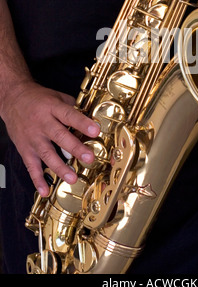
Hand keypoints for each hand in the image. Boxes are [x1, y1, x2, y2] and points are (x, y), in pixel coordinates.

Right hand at [1, 81, 99, 196]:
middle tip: (89, 158)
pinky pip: (31, 166)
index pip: (69, 115)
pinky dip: (37, 179)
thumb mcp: (56, 96)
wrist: (12, 99)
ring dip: (60, 168)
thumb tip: (90, 118)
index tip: (95, 131)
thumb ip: (72, 107)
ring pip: (47, 154)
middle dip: (75, 148)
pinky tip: (45, 190)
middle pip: (59, 137)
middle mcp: (42, 123)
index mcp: (52, 108)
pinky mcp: (24, 149)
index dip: (82, 123)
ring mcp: (33, 138)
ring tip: (72, 178)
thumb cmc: (37, 98)